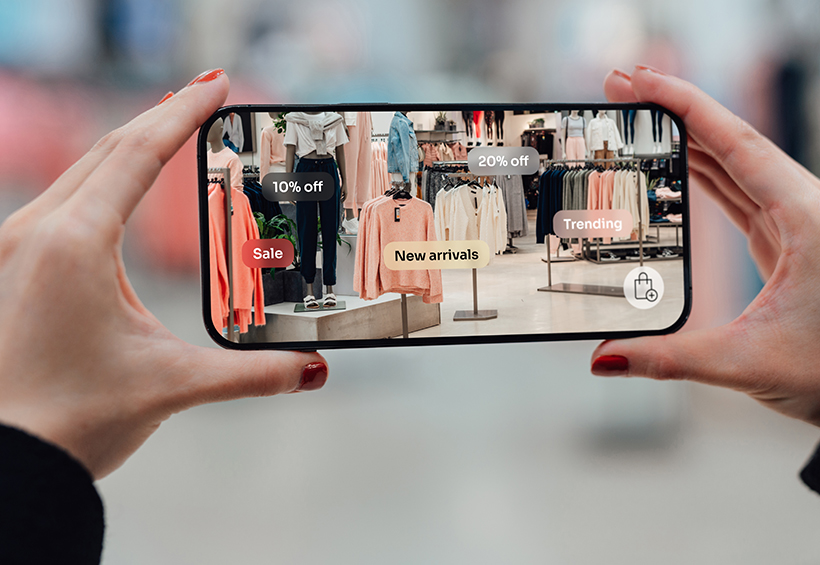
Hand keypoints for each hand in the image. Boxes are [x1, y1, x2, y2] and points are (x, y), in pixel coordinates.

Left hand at [0, 69, 327, 478]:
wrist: (9, 460)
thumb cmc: (71, 417)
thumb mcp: (174, 382)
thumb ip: (253, 373)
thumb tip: (313, 370)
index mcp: (75, 242)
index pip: (140, 153)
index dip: (184, 113)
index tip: (216, 87)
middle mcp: (37, 230)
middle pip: (110, 147)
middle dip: (162, 115)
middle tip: (206, 94)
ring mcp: (16, 244)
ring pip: (84, 168)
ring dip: (132, 143)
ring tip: (174, 127)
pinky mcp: (13, 262)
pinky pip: (66, 195)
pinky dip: (104, 174)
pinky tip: (123, 181)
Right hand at [592, 66, 819, 429]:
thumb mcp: (746, 362)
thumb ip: (667, 359)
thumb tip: (605, 358)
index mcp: (810, 220)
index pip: (736, 145)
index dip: (684, 105)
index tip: (640, 81)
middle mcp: (809, 210)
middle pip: (731, 142)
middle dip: (674, 112)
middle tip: (622, 89)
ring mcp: (800, 223)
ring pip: (736, 165)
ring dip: (688, 140)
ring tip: (640, 121)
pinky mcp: (790, 241)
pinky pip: (741, 192)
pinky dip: (705, 174)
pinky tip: (679, 166)